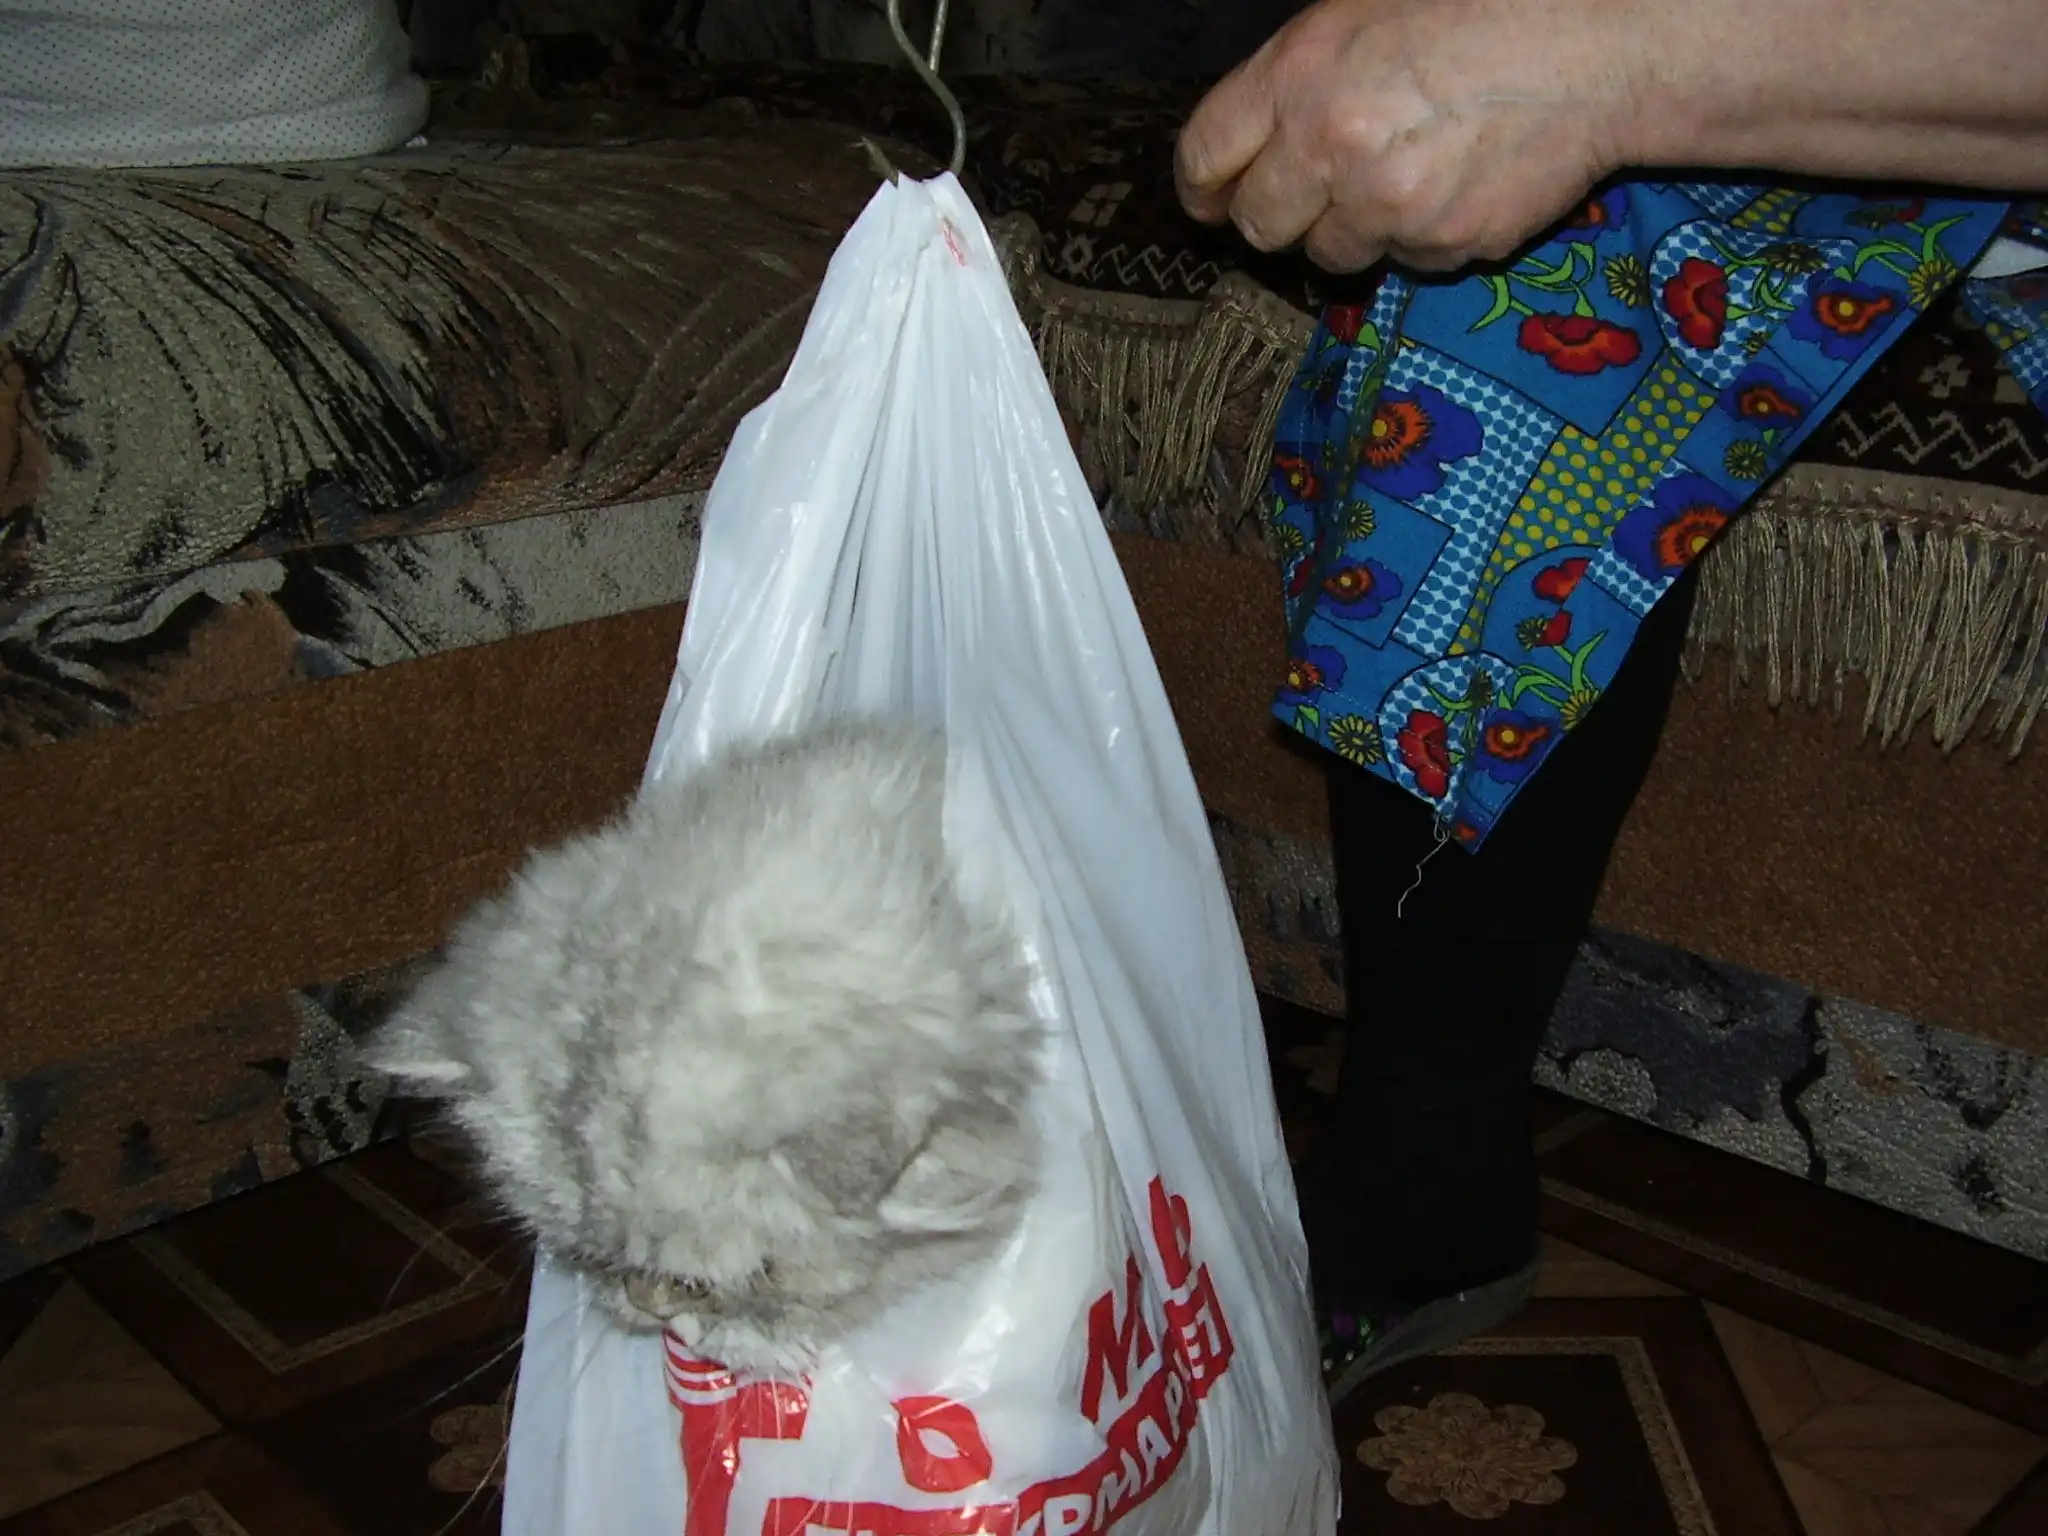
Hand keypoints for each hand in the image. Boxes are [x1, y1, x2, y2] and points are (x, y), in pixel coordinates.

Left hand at [1175, 0, 1654, 272]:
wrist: (1598, 43)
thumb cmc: (1485, 8)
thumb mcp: (1364, 9)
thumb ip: (1298, 77)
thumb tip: (1253, 140)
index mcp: (1298, 75)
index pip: (1205, 157)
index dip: (1205, 186)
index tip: (1213, 197)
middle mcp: (1329, 147)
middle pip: (1259, 224)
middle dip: (1279, 213)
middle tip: (1315, 189)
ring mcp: (1386, 205)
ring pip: (1330, 254)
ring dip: (1352, 227)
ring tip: (1403, 173)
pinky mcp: (1440, 245)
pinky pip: (1402, 260)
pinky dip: (1418, 235)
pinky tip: (1454, 182)